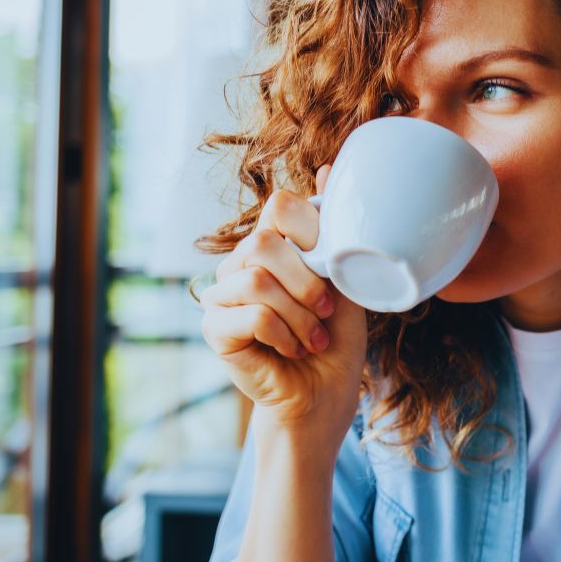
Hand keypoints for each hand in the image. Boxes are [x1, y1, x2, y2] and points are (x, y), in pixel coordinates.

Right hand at [199, 164, 367, 435]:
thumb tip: (329, 167)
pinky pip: (249, 313)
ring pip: (257, 279)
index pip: (280, 206)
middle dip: (307, 281)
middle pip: (265, 241)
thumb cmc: (336, 338)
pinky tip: (293, 349)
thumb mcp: (345, 278)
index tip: (332, 268)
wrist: (324, 394)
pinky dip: (284, 334)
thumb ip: (334, 231)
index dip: (312, 232)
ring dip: (299, 314)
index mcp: (272, 245)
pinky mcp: (214, 328)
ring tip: (313, 337)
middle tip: (326, 312)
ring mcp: (221, 294)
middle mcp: (240, 263)